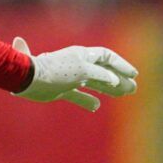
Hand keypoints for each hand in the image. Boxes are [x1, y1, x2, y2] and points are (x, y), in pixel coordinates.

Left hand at [12, 38, 138, 110]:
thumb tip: (115, 80)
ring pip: (94, 83)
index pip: (107, 57)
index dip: (121, 65)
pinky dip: (88, 100)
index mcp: (83, 55)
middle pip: (103, 70)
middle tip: (133, 88)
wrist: (28, 80)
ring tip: (123, 94)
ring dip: (109, 88)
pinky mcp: (61, 90)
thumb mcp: (83, 70)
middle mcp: (78, 65)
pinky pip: (78, 95)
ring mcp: (70, 77)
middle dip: (119, 78)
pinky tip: (96, 106)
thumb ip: (101, 74)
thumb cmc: (56, 71)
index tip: (134, 75)